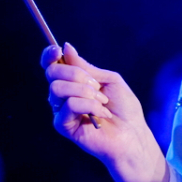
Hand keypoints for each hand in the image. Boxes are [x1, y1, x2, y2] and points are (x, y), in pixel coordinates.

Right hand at [42, 42, 150, 163]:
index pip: (51, 65)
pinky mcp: (62, 125)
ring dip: (85, 91)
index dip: (49, 55)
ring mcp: (61, 110)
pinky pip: (69, 105)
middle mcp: (63, 95)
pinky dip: (90, 106)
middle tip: (97, 86)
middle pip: (52, 73)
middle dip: (77, 74)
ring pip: (58, 87)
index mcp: (72, 82)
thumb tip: (66, 47)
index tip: (58, 49)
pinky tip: (102, 114)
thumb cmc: (124, 108)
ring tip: (102, 102)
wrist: (132, 134)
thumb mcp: (108, 80)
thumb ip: (86, 67)